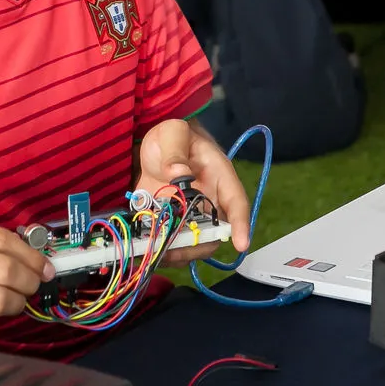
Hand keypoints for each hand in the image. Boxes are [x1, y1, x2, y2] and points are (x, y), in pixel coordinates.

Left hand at [137, 119, 253, 263]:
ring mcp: (190, 213)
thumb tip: (177, 172)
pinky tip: (143, 247)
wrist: (156, 141)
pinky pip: (170, 240)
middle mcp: (209, 201)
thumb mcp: (173, 134)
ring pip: (192, 242)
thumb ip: (174, 150)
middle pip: (214, 233)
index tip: (240, 244)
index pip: (237, 203)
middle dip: (196, 247)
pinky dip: (159, 248)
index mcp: (219, 178)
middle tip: (173, 250)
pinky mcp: (171, 219)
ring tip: (153, 251)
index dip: (241, 225)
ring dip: (176, 251)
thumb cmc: (174, 134)